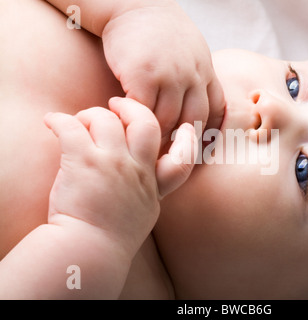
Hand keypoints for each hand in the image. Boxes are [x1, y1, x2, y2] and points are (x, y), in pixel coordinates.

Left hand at [44, 97, 197, 254]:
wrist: (90, 251)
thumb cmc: (113, 236)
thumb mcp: (144, 214)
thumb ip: (147, 191)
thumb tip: (139, 172)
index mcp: (153, 184)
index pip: (182, 157)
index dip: (188, 140)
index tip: (184, 128)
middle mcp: (138, 170)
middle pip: (146, 122)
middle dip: (131, 107)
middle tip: (116, 105)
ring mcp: (113, 163)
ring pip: (106, 118)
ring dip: (90, 114)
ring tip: (79, 123)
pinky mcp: (85, 161)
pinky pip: (71, 126)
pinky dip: (58, 120)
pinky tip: (51, 122)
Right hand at [102, 3, 224, 144]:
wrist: (134, 4)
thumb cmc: (160, 33)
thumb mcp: (191, 51)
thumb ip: (197, 77)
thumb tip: (194, 108)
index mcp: (205, 72)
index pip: (216, 111)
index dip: (207, 133)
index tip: (193, 149)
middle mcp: (193, 76)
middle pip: (193, 122)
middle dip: (180, 143)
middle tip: (164, 155)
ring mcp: (171, 76)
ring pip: (168, 122)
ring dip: (155, 136)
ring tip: (141, 141)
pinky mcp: (145, 76)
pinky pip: (143, 112)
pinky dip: (134, 121)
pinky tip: (123, 119)